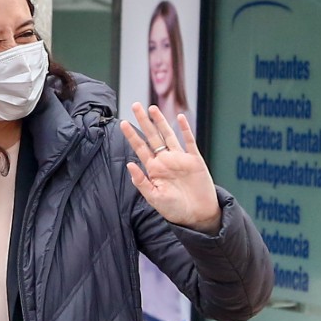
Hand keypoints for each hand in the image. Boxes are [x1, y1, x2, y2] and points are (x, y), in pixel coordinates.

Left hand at [119, 104, 220, 234]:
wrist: (197, 215)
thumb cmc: (174, 209)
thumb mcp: (154, 198)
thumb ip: (141, 181)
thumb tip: (129, 164)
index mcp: (154, 169)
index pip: (140, 148)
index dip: (132, 135)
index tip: (122, 123)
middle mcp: (165, 160)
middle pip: (152, 136)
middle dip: (144, 121)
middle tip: (135, 105)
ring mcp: (180, 158)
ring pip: (168, 135)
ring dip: (161, 121)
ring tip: (152, 108)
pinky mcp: (194, 160)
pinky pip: (189, 141)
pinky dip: (185, 129)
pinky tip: (180, 118)